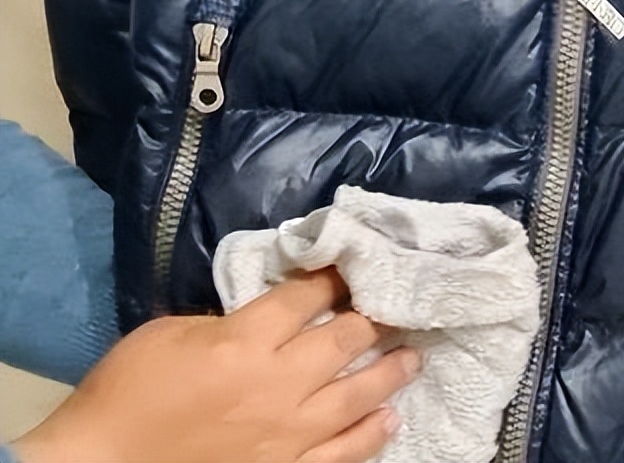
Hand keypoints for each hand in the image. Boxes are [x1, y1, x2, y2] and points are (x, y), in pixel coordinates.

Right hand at [12, 268, 418, 462]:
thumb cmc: (127, 392)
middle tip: (399, 306)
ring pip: (356, 395)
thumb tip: (265, 317)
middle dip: (374, 318)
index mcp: (244, 342)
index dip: (333, 277)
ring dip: (390, 372)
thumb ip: (227, 321)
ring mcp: (287, 432)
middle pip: (344, 340)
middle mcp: (277, 383)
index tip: (355, 263)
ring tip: (412, 356)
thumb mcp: (170, 333)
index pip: (305, 297)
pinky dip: (371, 434)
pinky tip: (391, 418)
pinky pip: (343, 452)